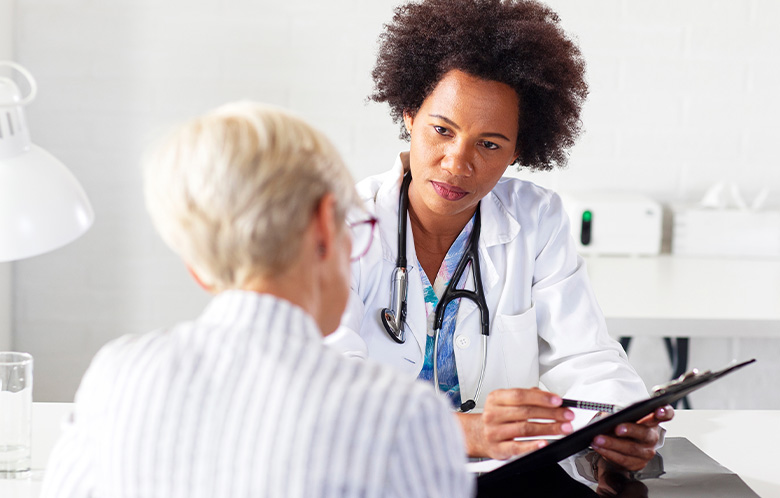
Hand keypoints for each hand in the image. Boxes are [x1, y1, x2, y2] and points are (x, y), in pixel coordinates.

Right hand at [459, 387, 574, 459]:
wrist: (478, 434)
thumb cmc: (497, 417)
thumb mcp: (507, 401)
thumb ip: (528, 396)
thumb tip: (550, 397)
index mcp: (496, 398)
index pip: (520, 395)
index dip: (541, 398)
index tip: (558, 401)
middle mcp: (493, 414)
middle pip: (526, 412)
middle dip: (551, 414)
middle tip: (567, 416)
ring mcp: (494, 432)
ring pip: (525, 429)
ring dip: (548, 429)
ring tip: (563, 429)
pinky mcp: (498, 448)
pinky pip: (517, 447)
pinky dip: (533, 446)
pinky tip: (544, 443)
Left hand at [591, 405, 673, 470]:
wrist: (620, 445)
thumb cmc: (622, 425)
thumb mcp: (620, 415)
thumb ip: (618, 413)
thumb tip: (607, 416)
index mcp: (652, 420)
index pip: (665, 414)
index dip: (664, 412)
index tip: (658, 410)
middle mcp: (652, 436)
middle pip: (645, 433)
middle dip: (630, 430)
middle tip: (617, 428)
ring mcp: (647, 452)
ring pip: (631, 448)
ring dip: (612, 444)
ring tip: (598, 439)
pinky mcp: (638, 464)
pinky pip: (623, 459)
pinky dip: (608, 453)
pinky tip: (599, 447)